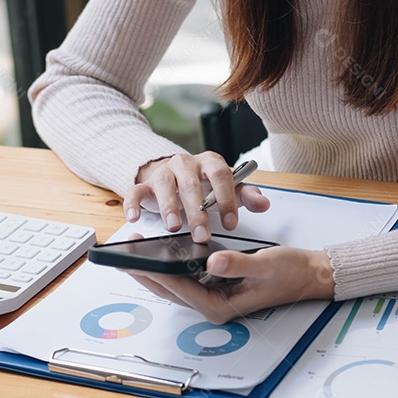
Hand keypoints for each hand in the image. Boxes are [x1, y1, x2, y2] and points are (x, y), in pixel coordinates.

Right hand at [124, 153, 269, 241]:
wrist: (175, 175)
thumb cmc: (204, 185)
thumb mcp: (228, 189)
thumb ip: (246, 196)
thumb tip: (263, 204)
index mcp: (209, 162)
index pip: (220, 175)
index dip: (225, 198)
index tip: (230, 223)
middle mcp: (185, 164)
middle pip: (191, 184)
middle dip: (197, 211)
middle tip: (202, 235)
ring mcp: (163, 173)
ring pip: (164, 185)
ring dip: (169, 207)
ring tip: (173, 227)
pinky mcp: (144, 184)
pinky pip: (135, 191)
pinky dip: (133, 203)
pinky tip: (136, 218)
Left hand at [125, 246, 335, 323]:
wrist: (309, 275)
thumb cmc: (290, 273)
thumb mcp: (265, 265)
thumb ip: (238, 264)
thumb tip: (212, 262)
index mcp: (222, 306)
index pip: (180, 289)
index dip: (156, 274)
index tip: (135, 261)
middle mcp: (214, 306)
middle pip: (170, 290)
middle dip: (145, 274)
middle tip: (121, 258)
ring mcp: (215, 298)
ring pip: (175, 286)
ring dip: (154, 272)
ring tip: (132, 256)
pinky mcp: (217, 288)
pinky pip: (187, 280)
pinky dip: (171, 268)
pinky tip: (159, 257)